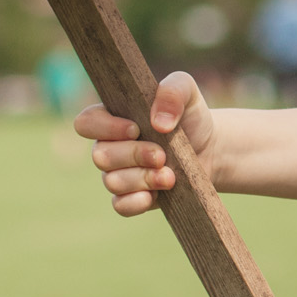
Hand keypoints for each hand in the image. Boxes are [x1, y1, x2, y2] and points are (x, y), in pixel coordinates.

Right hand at [74, 72, 218, 216]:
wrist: (210, 149)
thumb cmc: (190, 116)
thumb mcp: (186, 90)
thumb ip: (172, 92)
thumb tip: (158, 123)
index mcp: (113, 117)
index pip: (86, 123)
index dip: (105, 128)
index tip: (136, 129)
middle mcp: (109, 146)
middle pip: (100, 156)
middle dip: (134, 155)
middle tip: (162, 155)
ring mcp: (118, 173)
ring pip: (112, 181)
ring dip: (143, 178)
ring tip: (170, 175)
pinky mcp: (131, 197)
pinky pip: (120, 205)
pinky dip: (136, 202)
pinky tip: (155, 195)